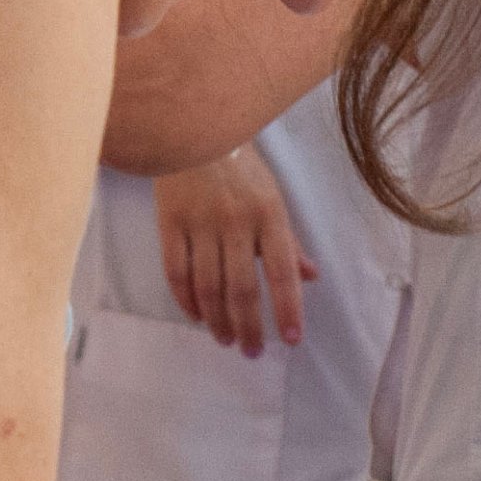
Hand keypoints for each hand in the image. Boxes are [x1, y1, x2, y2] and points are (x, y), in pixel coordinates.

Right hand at [154, 148, 314, 354]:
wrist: (192, 128)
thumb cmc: (240, 166)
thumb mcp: (272, 197)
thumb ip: (288, 241)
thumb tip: (311, 277)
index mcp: (268, 214)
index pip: (282, 271)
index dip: (288, 308)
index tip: (291, 339)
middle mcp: (236, 221)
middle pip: (242, 288)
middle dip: (249, 327)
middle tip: (251, 352)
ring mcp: (200, 223)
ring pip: (208, 287)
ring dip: (217, 320)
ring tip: (225, 340)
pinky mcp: (169, 222)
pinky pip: (176, 272)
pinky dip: (186, 300)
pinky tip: (195, 316)